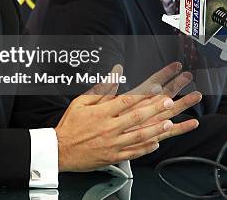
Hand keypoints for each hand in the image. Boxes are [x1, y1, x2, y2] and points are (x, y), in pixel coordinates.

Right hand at [55, 63, 200, 171]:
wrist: (60, 150)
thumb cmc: (70, 125)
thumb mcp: (81, 102)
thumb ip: (101, 89)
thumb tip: (115, 74)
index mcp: (101, 113)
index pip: (126, 101)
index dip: (143, 93)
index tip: (156, 87)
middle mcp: (109, 128)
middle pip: (137, 117)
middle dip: (155, 109)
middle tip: (169, 102)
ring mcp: (113, 143)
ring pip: (139, 136)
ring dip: (156, 129)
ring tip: (169, 123)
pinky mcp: (113, 156)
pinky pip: (133, 153)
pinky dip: (146, 148)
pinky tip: (156, 143)